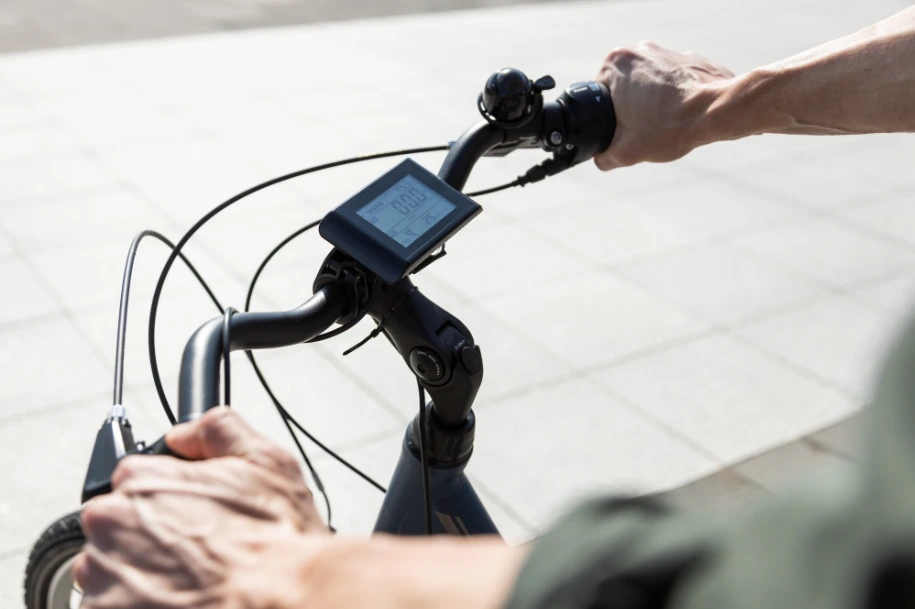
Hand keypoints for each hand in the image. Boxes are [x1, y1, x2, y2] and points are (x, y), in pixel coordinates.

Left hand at [74, 407, 327, 608]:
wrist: (280, 600)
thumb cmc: (274, 540)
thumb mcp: (267, 461)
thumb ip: (217, 430)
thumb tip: (183, 434)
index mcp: (141, 479)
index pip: (134, 479)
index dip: (168, 498)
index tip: (190, 516)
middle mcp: (112, 523)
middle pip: (117, 525)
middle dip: (149, 537)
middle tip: (194, 552)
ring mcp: (104, 574)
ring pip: (110, 569)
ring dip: (139, 574)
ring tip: (189, 582)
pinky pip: (110, 605)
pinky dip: (137, 605)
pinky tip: (179, 601)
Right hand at [594, 41, 735, 169]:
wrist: (717, 112)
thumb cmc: (670, 127)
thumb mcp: (626, 152)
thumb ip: (604, 157)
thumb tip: (601, 158)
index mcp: (615, 64)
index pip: (598, 96)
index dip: (607, 119)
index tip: (622, 131)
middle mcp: (639, 50)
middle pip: (624, 89)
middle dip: (630, 110)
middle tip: (644, 129)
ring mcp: (667, 51)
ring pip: (649, 85)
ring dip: (653, 104)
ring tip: (665, 123)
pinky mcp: (691, 58)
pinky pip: (673, 82)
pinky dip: (675, 98)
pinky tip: (681, 115)